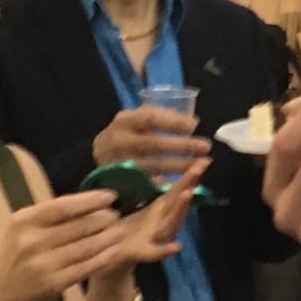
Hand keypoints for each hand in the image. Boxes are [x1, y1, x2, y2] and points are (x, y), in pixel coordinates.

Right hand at [0, 190, 130, 300]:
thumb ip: (49, 217)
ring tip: (120, 231)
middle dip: (102, 220)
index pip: (63, 206)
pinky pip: (85, 268)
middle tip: (118, 216)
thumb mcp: (22, 229)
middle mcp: (32, 241)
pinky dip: (103, 258)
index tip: (110, 196)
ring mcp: (43, 264)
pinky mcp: (53, 284)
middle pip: (77, 226)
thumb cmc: (13, 255)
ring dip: (107, 238)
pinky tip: (114, 251)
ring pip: (85, 247)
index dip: (90, 200)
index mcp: (24, 221)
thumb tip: (88, 202)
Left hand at [84, 160, 208, 300]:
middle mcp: (162, 222)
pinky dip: (166, 250)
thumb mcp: (143, 208)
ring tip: (187, 193)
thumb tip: (162, 176)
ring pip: (171, 223)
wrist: (111, 254)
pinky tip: (177, 246)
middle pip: (179, 203)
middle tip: (198, 168)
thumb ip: (154, 194)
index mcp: (161, 210)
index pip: (178, 190)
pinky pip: (155, 253)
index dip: (190, 176)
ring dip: (180, 209)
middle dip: (189, 185)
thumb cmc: (129, 228)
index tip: (202, 161)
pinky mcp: (142, 253)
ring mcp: (155, 238)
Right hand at [92, 103, 211, 177]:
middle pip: (155, 144)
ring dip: (181, 166)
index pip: (151, 118)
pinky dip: (169, 183)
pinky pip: (151, 183)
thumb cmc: (124, 135)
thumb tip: (190, 121)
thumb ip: (156, 116)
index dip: (174, 122)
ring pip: (155, 166)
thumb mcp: (133, 120)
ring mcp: (122, 164)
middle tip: (205, 147)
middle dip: (183, 145)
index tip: (194, 125)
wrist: (96, 158)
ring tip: (201, 164)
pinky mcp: (125, 182)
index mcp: (124, 120)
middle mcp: (120, 141)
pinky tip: (185, 183)